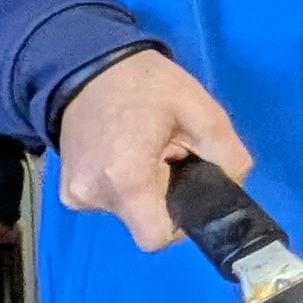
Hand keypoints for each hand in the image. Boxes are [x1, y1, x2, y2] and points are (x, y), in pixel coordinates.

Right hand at [54, 50, 252, 251]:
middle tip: (167, 155)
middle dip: (164, 196)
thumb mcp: (202, 109)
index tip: (188, 192)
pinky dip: (120, 186)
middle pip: (144, 222)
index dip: (180, 224)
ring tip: (142, 147)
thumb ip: (228, 154)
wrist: (87, 65)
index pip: (158, 237)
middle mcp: (95, 195)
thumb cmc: (146, 84)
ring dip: (143, 189)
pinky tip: (122, 153)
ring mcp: (75, 196)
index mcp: (127, 180)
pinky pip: (106, 201)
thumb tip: (234, 186)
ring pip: (128, 212)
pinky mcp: (67, 192)